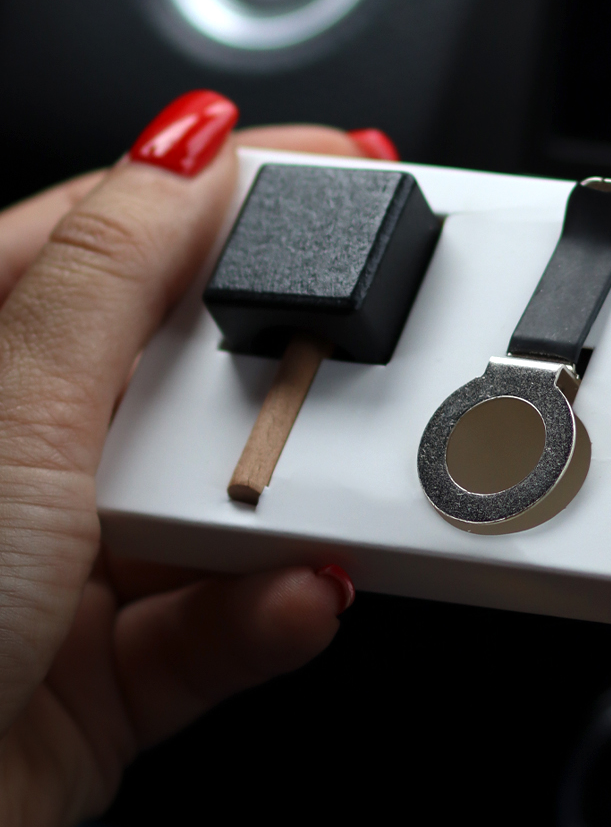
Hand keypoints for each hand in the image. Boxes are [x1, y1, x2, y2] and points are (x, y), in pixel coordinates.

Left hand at [0, 98, 382, 826]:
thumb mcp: (11, 422)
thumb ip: (108, 284)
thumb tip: (188, 155)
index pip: (115, 236)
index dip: (230, 192)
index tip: (340, 168)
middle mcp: (20, 459)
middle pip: (191, 376)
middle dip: (283, 380)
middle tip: (360, 362)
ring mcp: (66, 568)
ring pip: (221, 511)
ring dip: (284, 521)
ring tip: (323, 515)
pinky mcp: (113, 670)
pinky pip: (223, 624)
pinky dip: (269, 616)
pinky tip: (296, 601)